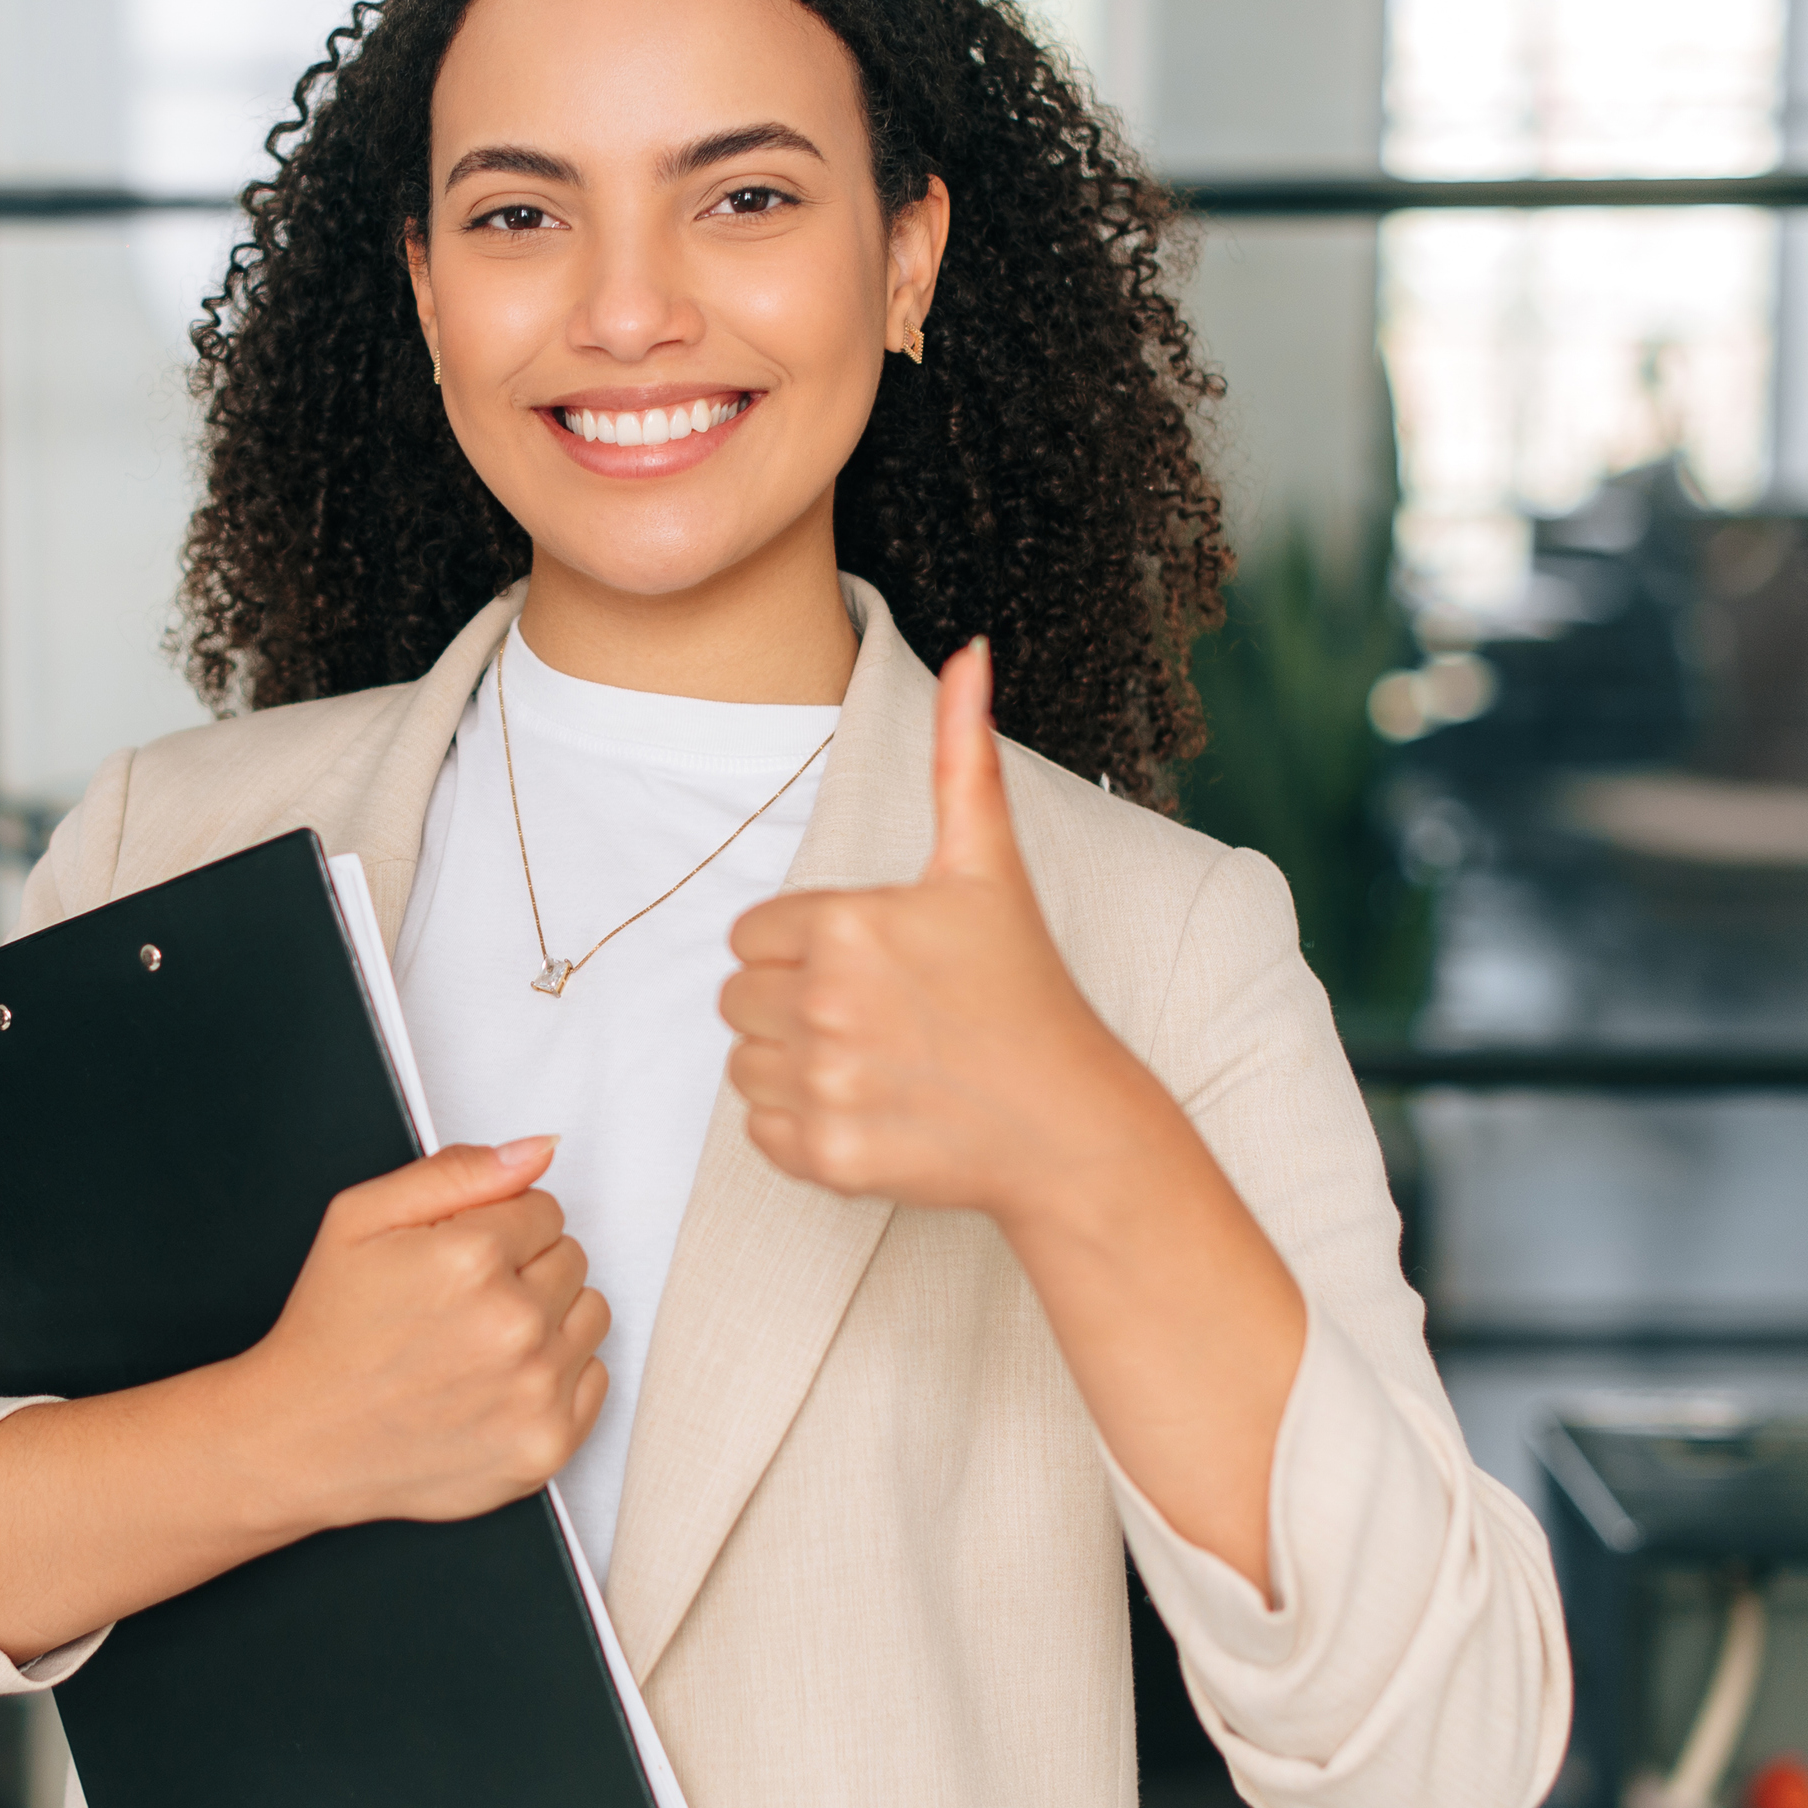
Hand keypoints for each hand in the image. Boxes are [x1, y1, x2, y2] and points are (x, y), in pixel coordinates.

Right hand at [233, 1136, 609, 1528]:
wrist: (301, 1439)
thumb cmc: (328, 1332)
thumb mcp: (361, 1218)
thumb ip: (457, 1171)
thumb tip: (537, 1150)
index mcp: (473, 1258)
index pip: (544, 1209)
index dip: (497, 1228)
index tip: (458, 1259)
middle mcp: (514, 1326)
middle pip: (572, 1258)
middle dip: (524, 1270)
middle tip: (461, 1303)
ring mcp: (536, 1392)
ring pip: (591, 1314)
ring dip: (549, 1319)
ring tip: (481, 1341)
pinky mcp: (547, 1446)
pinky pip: (595, 1379)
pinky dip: (558, 1376)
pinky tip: (500, 1381)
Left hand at [719, 638, 1131, 1221]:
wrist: (1068, 1122)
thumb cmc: (1024, 987)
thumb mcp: (987, 865)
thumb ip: (960, 757)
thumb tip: (971, 652)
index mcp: (847, 923)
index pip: (751, 934)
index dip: (803, 948)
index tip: (870, 964)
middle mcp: (825, 1002)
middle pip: (738, 997)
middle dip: (793, 1003)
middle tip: (877, 1015)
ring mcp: (824, 1084)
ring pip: (742, 1063)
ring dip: (792, 1063)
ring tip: (875, 1060)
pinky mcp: (824, 1155)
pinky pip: (759, 1131)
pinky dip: (801, 1127)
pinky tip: (869, 1110)